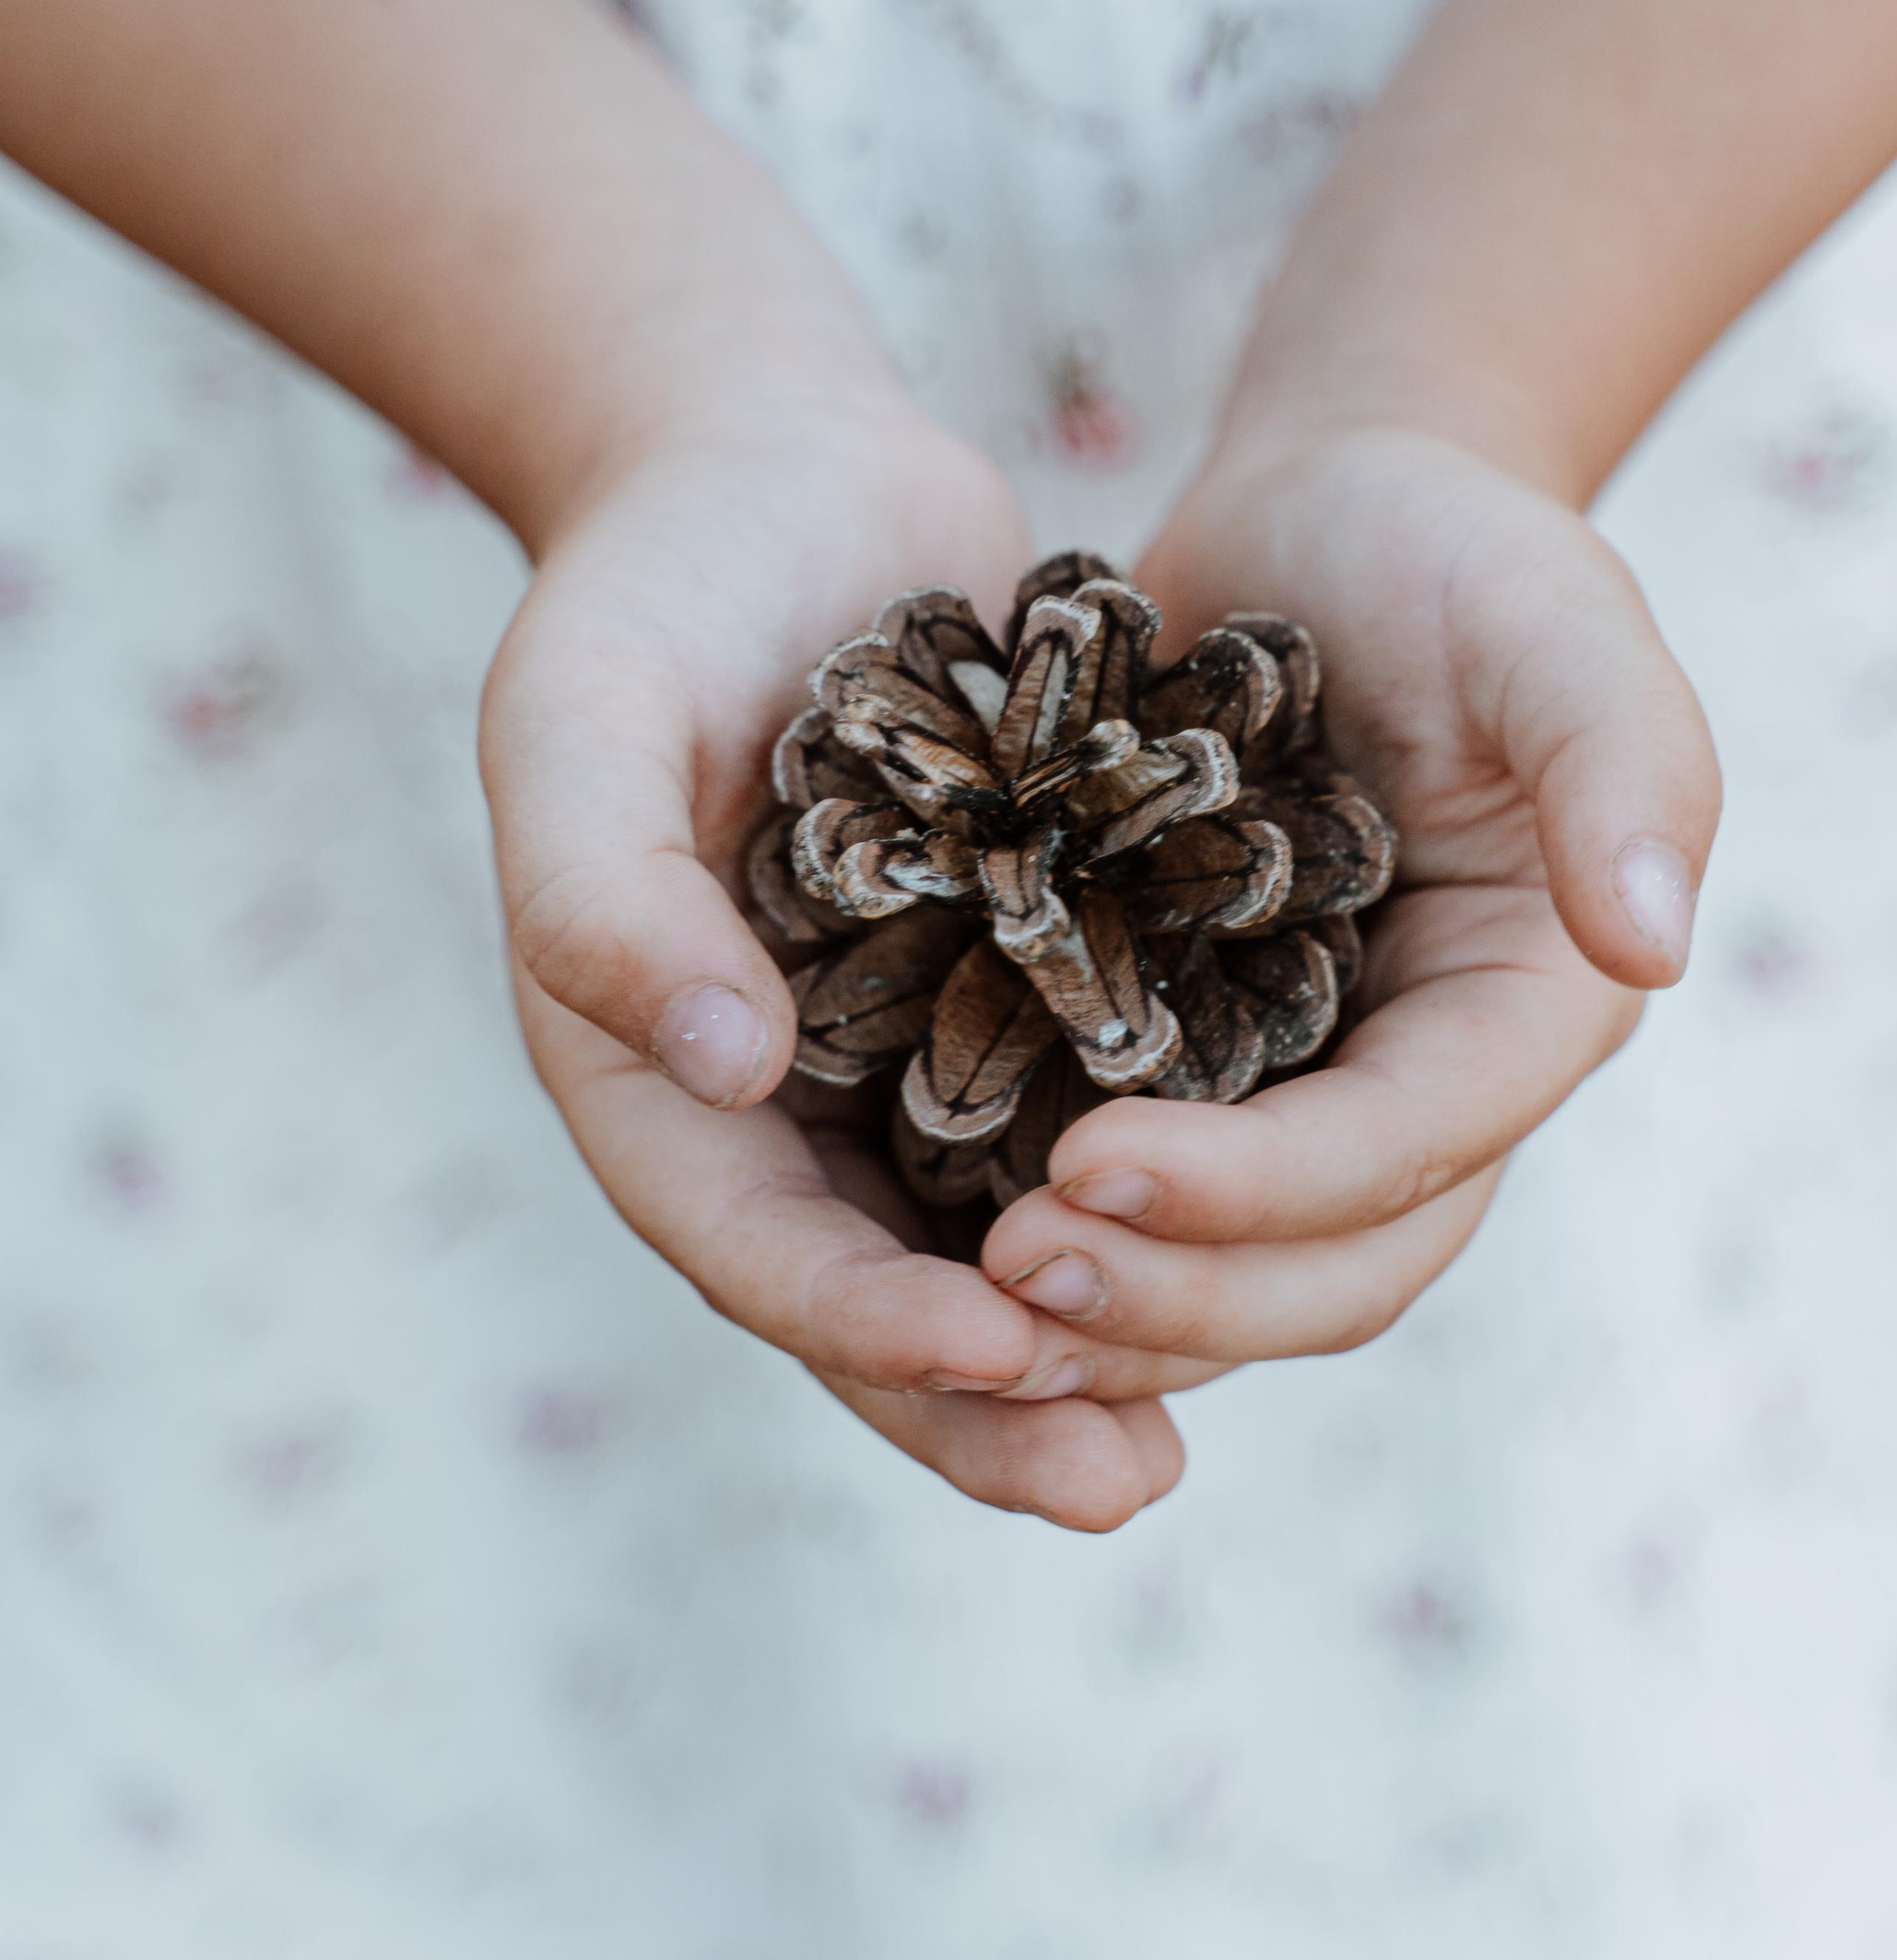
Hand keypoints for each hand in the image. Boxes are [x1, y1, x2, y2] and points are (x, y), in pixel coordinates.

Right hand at [478, 382, 1185, 1528]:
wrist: (773, 471)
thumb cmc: (652, 584)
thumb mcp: (581, 713)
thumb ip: (607, 892)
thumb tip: (724, 1071)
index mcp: (648, 1064)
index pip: (749, 1238)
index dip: (862, 1317)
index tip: (994, 1350)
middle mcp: (769, 1092)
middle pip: (873, 1292)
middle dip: (991, 1404)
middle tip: (1123, 1489)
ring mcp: (888, 1049)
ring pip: (979, 1244)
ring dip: (1081, 1346)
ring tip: (1186, 1438)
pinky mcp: (998, 986)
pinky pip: (1064, 1127)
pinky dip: (1139, 1199)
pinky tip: (1252, 1246)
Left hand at [978, 424, 1719, 1376]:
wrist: (1327, 507)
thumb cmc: (1454, 548)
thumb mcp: (1556, 623)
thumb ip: (1624, 764)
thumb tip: (1652, 942)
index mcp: (1525, 1011)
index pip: (1405, 1153)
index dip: (1260, 1192)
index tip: (1092, 1169)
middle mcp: (1424, 1084)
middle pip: (1321, 1266)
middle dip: (1173, 1295)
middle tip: (1008, 1280)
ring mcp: (1303, 1086)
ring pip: (1225, 1274)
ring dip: (1106, 1316)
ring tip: (957, 1314)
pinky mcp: (1189, 1058)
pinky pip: (1131, 1195)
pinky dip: (1050, 1239)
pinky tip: (928, 1248)